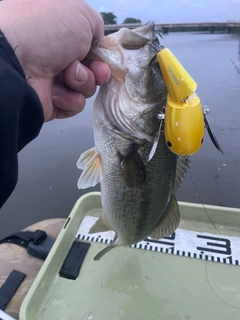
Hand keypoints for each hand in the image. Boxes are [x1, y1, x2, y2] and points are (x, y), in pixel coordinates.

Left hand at [0, 0, 109, 120]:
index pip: (89, 48)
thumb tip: (97, 42)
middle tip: (97, 72)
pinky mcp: (51, 103)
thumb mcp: (80, 15)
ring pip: (85, 88)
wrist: (18, 61)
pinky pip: (74, 104)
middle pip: (91, 70)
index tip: (104, 58)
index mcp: (59, 34)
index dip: (100, 55)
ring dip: (81, 82)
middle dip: (97, 71)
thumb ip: (96, 26)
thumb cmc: (48, 30)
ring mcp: (53, 81)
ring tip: (66, 74)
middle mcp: (56, 57)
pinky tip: (56, 90)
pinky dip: (69, 98)